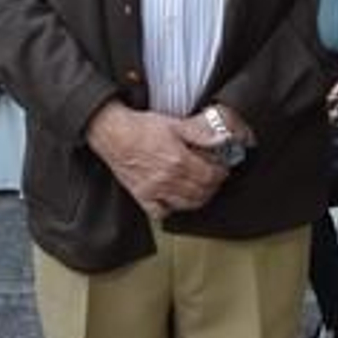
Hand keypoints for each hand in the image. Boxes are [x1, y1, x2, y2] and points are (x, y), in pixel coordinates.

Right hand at [85, 101, 228, 219]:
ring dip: (199, 199)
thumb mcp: (176, 124)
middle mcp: (168, 178)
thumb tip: (221, 140)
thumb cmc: (141, 128)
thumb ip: (200, 134)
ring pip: (186, 204)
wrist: (114, 134)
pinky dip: (171, 209)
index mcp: (179, 160)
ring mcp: (155, 190)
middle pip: (201, 192)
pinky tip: (176, 200)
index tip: (222, 169)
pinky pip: (161, 213)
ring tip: (201, 189)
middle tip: (215, 178)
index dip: (220, 173)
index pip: (210, 176)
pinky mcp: (142, 196)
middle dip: (213, 186)